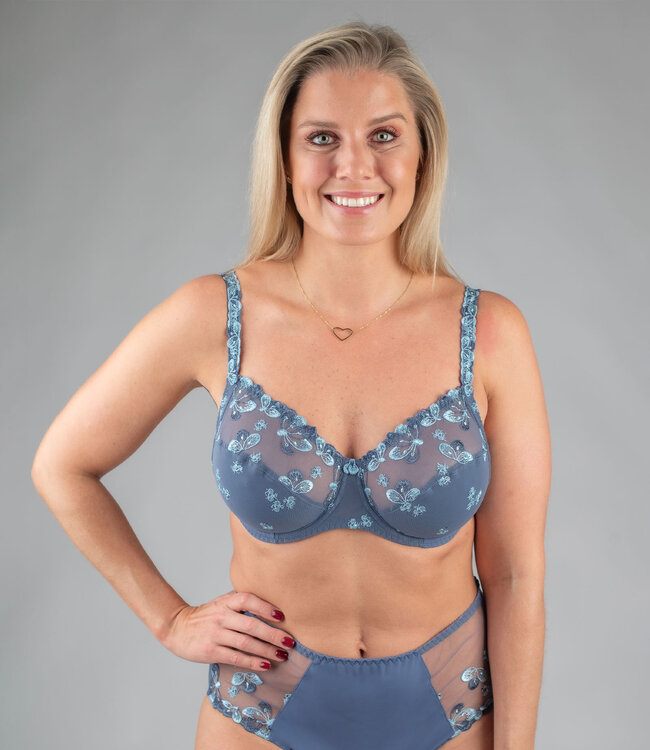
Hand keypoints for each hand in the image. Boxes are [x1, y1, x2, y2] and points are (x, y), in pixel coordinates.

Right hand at [159, 589, 295, 669]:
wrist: (177, 627)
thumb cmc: (206, 616)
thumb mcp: (221, 603)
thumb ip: (241, 602)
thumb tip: (271, 604)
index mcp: (226, 602)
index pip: (248, 600)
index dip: (265, 607)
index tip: (282, 617)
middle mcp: (222, 616)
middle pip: (252, 625)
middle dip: (273, 635)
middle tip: (290, 642)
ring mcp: (216, 634)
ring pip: (246, 643)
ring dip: (267, 650)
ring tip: (282, 655)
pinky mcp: (211, 651)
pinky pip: (236, 657)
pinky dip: (252, 662)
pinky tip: (265, 665)